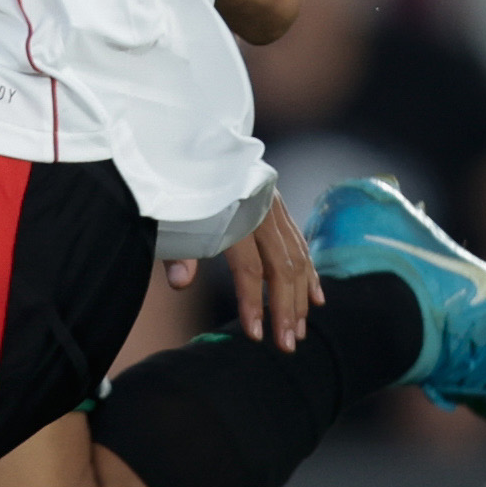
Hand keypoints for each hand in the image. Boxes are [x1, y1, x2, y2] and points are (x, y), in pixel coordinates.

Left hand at [162, 193, 319, 349]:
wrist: (194, 141)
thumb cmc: (176, 184)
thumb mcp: (170, 214)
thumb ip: (177, 248)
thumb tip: (180, 284)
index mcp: (234, 214)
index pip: (249, 268)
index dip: (253, 303)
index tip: (255, 335)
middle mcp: (261, 212)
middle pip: (281, 268)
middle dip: (285, 309)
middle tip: (287, 346)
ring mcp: (274, 209)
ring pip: (297, 259)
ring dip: (300, 298)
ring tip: (299, 331)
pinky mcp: (279, 208)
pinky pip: (301, 245)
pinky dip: (310, 273)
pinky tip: (316, 299)